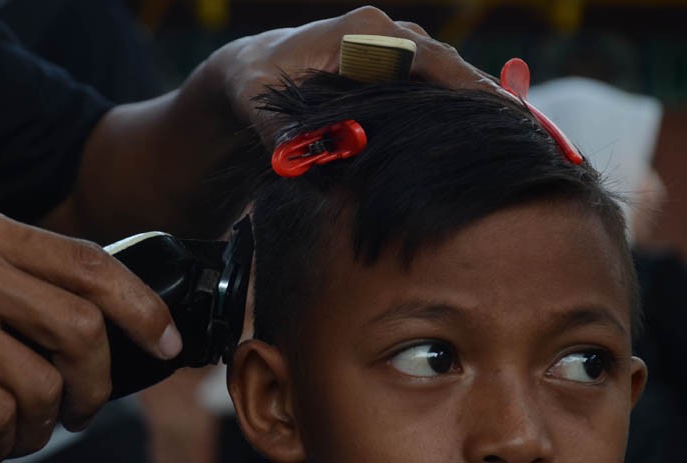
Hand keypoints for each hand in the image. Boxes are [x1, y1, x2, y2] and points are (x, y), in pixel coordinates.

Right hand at [0, 201, 181, 461]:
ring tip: (14, 433)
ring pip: (42, 380)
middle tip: (79, 411)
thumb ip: (19, 285)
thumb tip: (107, 325)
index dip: (141, 307)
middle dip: (95, 384)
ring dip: (40, 424)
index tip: (166, 343)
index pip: (89, 261)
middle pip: (81, 325)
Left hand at [200, 6, 506, 134]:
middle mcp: (387, 32)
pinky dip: (460, 107)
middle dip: (487, 100)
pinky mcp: (397, 64)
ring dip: (479, 105)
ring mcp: (396, 46)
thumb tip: (315, 162)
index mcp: (363, 32)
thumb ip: (287, 135)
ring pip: (449, 75)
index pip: (428, 59)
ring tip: (521, 141)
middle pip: (450, 66)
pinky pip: (437, 84)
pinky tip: (484, 138)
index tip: (501, 115)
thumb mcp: (264, 109)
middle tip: (530, 137)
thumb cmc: (260, 87)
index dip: (466, 88)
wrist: (254, 70)